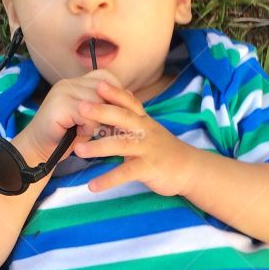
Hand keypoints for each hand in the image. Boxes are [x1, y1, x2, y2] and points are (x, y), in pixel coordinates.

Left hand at [71, 79, 194, 197]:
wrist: (189, 168)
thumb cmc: (162, 148)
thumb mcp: (147, 130)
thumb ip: (130, 118)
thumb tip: (112, 101)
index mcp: (143, 121)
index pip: (129, 102)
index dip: (115, 92)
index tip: (98, 83)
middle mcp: (146, 131)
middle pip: (124, 118)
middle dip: (102, 111)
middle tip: (80, 107)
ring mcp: (147, 149)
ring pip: (122, 145)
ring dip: (99, 147)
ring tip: (78, 150)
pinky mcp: (149, 168)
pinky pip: (126, 173)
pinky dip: (108, 180)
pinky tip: (93, 186)